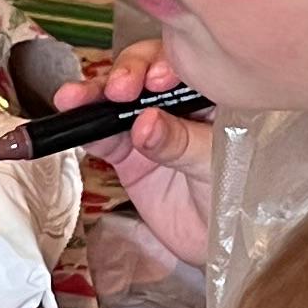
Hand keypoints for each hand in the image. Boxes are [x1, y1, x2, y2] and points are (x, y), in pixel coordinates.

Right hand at [62, 42, 213, 266]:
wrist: (215, 243)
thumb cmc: (234, 197)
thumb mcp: (214, 166)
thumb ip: (179, 142)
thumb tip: (144, 122)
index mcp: (209, 96)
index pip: (185, 66)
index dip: (165, 64)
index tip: (154, 79)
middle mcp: (176, 104)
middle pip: (145, 73)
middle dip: (126, 74)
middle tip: (118, 88)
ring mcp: (148, 127)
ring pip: (116, 100)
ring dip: (93, 96)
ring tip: (74, 98)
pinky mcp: (127, 153)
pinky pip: (102, 137)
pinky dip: (85, 129)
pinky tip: (72, 123)